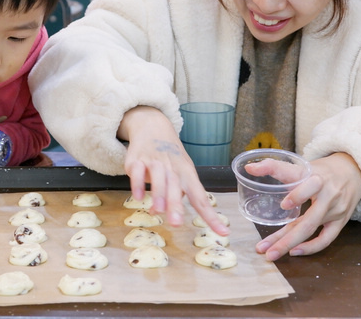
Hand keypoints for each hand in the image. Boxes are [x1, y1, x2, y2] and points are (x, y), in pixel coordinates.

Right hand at [119, 106, 228, 236]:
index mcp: (188, 174)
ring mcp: (155, 161)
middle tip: (176, 223)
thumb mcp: (178, 174)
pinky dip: (137, 184)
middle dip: (176, 205)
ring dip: (158, 194)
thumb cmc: (170, 157)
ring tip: (158, 210)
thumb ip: (171, 195)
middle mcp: (173, 168)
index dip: (211, 216)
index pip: (201, 198)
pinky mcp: (138, 159)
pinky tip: (138, 197)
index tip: (223, 232)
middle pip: (176, 187)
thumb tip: (159, 213)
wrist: (153, 127)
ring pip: (158, 177)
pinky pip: (137, 171)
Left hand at [254, 152, 360, 259]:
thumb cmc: (321, 170)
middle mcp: (328, 196)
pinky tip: (294, 252)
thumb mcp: (301, 165)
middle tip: (263, 247)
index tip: (284, 205)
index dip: (298, 195)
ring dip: (289, 244)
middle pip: (308, 220)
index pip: (309, 186)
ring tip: (271, 253)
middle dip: (284, 237)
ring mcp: (334, 211)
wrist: (353, 173)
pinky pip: (326, 239)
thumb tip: (248, 168)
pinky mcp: (339, 222)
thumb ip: (274, 167)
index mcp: (318, 178)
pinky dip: (311, 248)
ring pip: (311, 230)